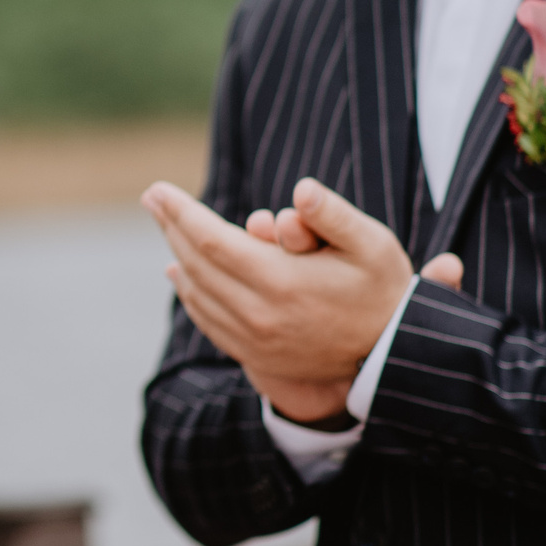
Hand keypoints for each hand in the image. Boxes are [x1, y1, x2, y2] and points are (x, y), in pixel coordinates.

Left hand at [143, 177, 461, 424]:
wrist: (393, 357)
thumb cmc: (383, 289)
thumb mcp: (372, 244)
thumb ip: (333, 214)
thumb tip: (300, 190)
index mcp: (281, 282)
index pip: (210, 240)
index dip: (180, 212)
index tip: (157, 189)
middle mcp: (259, 314)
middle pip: (196, 263)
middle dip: (170, 226)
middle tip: (152, 197)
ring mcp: (254, 340)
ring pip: (197, 292)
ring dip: (177, 255)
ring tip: (166, 225)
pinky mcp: (256, 356)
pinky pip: (209, 320)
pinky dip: (189, 294)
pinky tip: (180, 273)